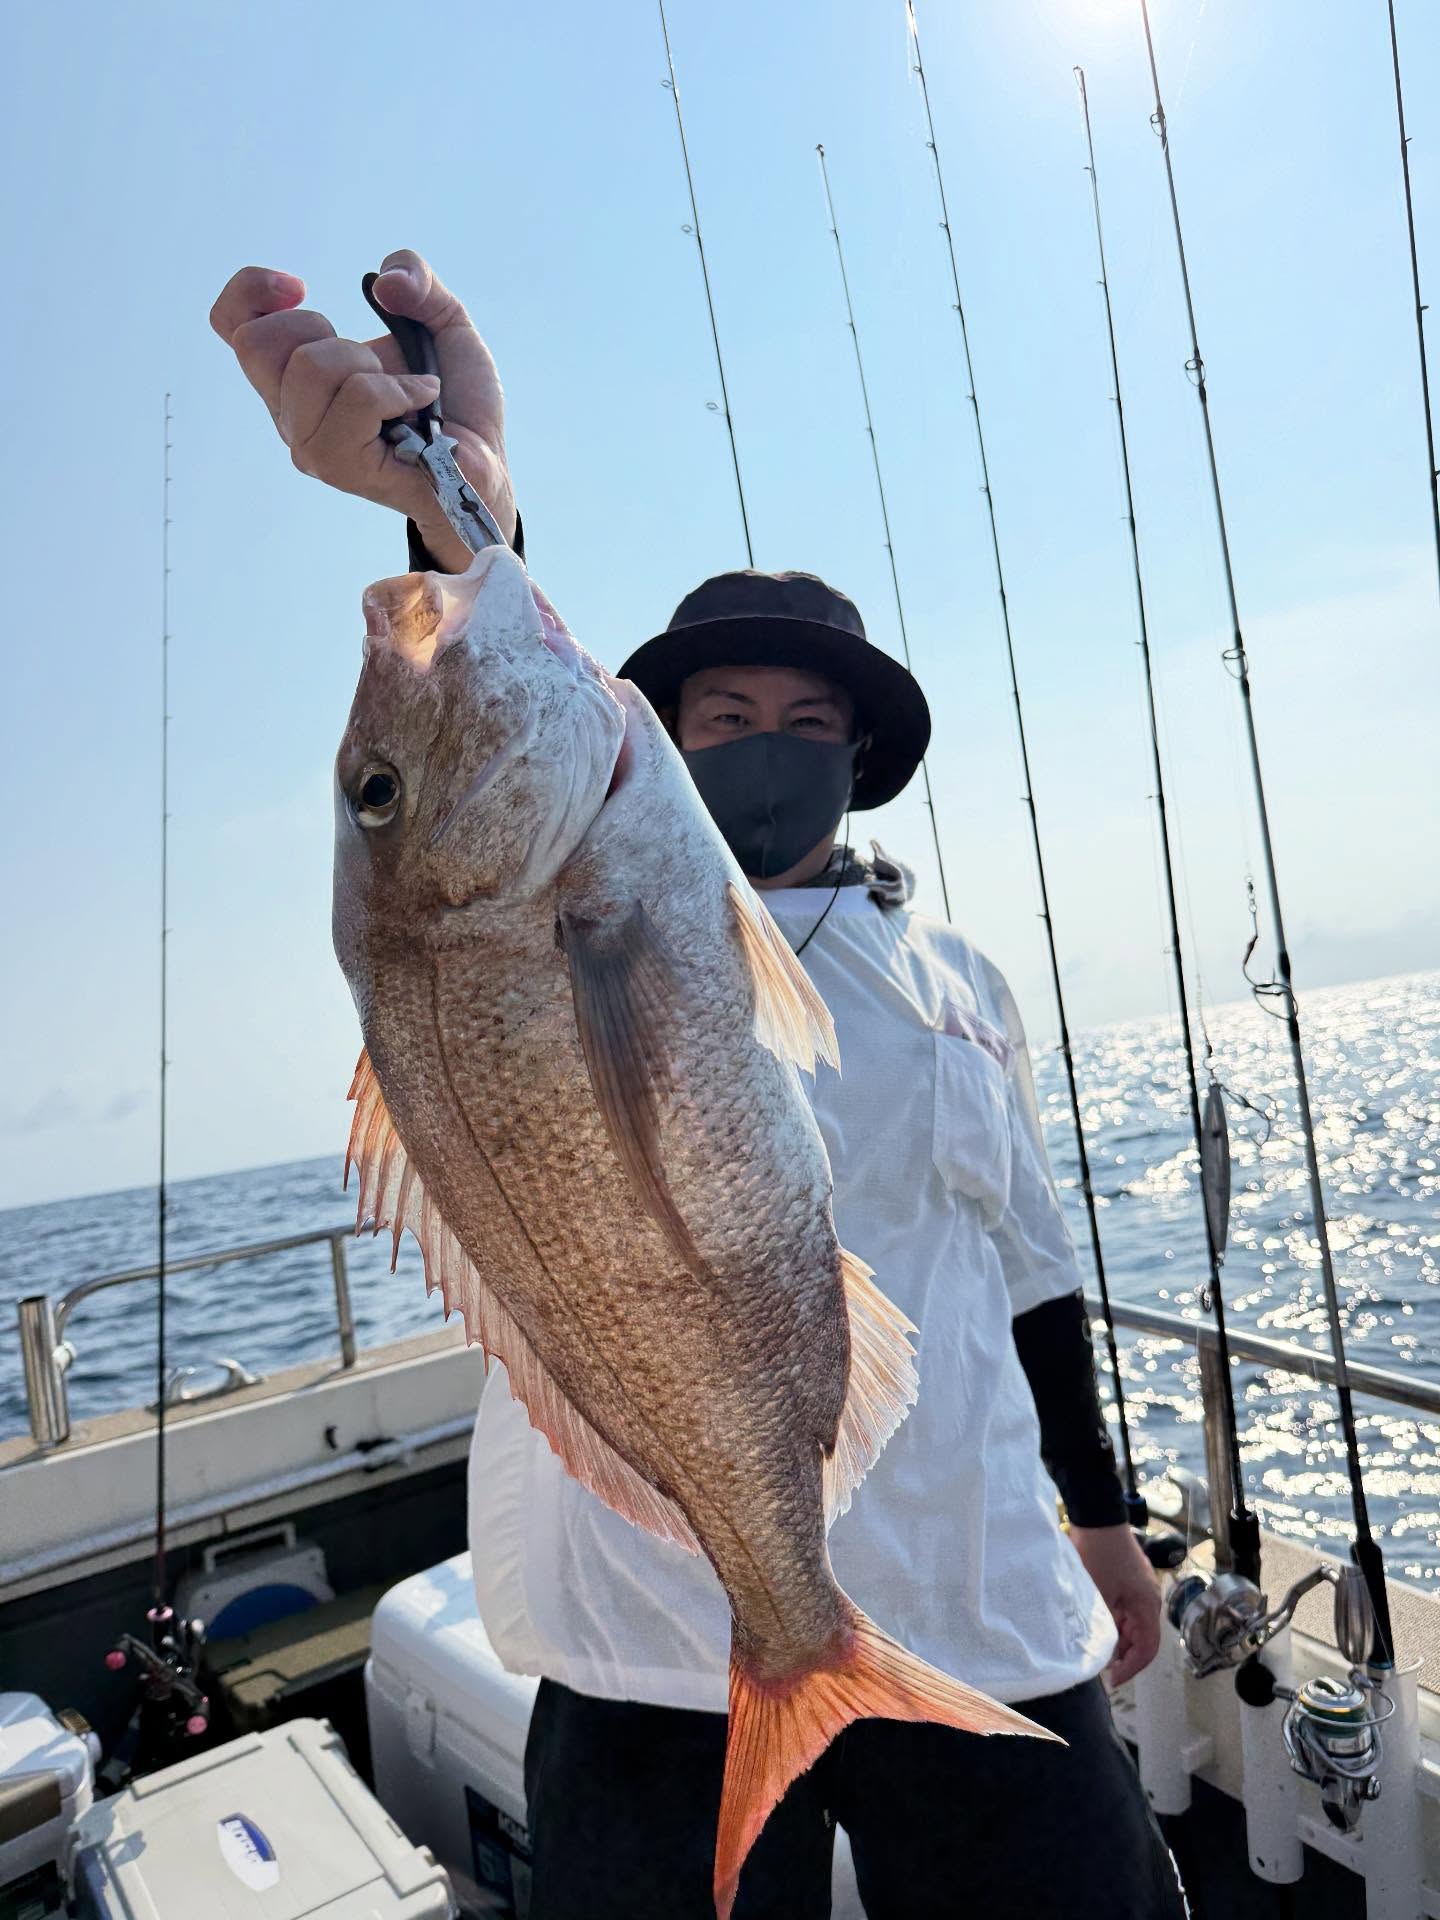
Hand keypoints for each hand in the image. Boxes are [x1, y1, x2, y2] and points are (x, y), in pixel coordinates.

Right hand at [209, 249, 516, 571]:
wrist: (486, 465)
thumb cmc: (458, 405)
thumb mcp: (445, 320)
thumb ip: (417, 280)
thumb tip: (384, 282)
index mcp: (295, 379)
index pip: (231, 327)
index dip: (250, 292)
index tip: (298, 287)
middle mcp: (291, 415)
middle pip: (259, 343)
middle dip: (326, 332)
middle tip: (372, 363)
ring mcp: (311, 445)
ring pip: (310, 367)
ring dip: (369, 366)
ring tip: (402, 391)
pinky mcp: (340, 465)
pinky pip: (357, 397)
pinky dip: (401, 389)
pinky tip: (421, 402)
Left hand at [1068, 1524, 1160, 1686]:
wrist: (1098, 1516)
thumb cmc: (1099, 1553)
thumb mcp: (1099, 1594)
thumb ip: (1104, 1625)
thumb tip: (1102, 1652)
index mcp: (1147, 1605)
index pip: (1147, 1648)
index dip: (1131, 1668)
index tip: (1112, 1680)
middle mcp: (1149, 1600)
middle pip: (1142, 1639)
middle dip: (1124, 1656)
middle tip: (1102, 1670)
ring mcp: (1140, 1590)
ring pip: (1133, 1626)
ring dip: (1119, 1640)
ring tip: (1098, 1650)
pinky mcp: (1130, 1582)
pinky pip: (1126, 1611)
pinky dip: (1115, 1623)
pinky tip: (1099, 1627)